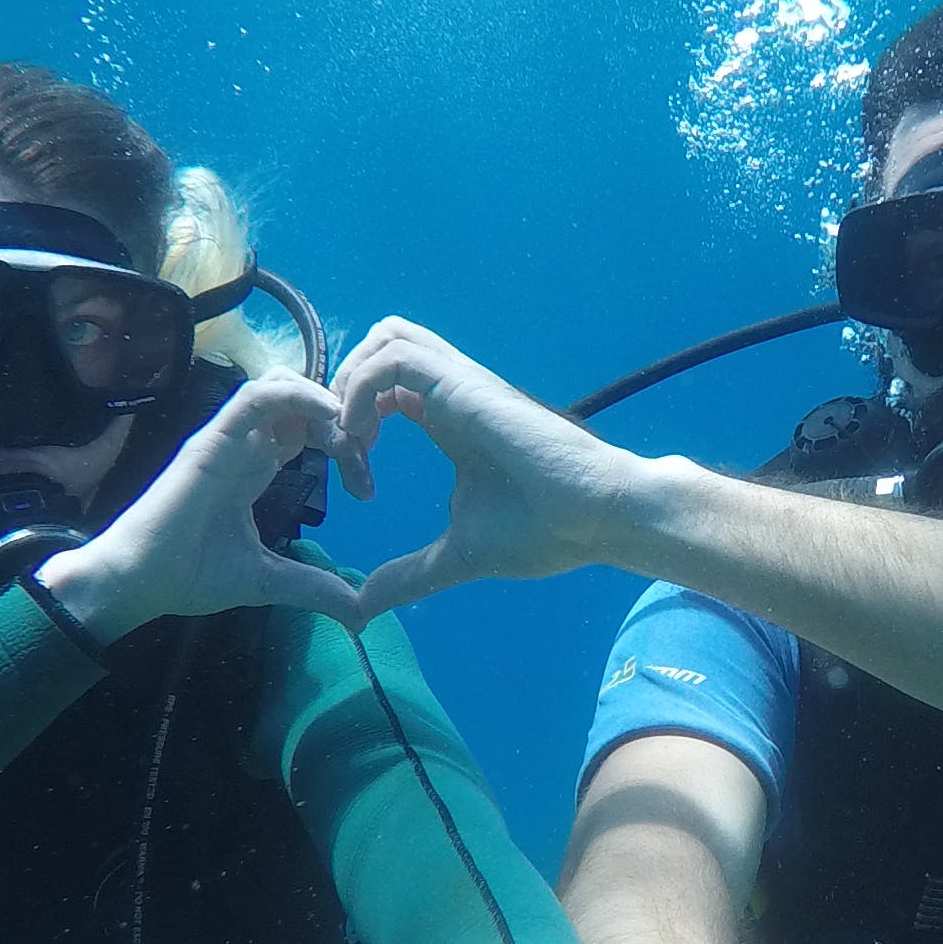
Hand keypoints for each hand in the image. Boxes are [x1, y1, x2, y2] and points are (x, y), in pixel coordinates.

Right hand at [43, 374, 361, 631]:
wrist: (138, 582)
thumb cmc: (190, 575)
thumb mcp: (267, 580)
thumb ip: (312, 587)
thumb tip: (360, 612)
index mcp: (255, 468)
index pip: (307, 433)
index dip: (344, 448)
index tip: (367, 489)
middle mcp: (244, 445)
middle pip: (300, 402)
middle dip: (342, 419)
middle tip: (366, 455)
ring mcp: (228, 437)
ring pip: (280, 385)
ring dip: (323, 400)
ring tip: (351, 433)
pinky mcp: (214, 438)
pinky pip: (258, 397)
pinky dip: (297, 396)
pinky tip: (329, 415)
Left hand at [328, 318, 659, 620]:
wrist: (599, 517)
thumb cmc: (545, 530)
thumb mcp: (457, 555)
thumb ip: (410, 574)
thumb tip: (364, 606)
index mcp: (449, 421)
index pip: (386, 388)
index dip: (354, 425)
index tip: (358, 485)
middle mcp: (451, 393)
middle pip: (382, 345)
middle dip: (344, 387)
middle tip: (343, 446)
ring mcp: (459, 384)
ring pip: (386, 337)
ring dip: (351, 384)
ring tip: (352, 441)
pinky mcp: (464, 385)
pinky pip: (395, 358)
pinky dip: (363, 390)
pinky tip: (367, 440)